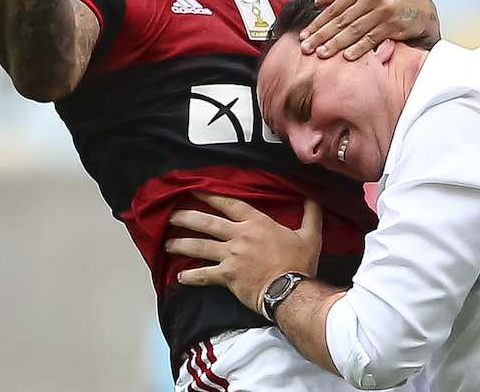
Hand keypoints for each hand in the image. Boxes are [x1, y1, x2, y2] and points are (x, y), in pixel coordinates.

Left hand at [166, 193, 322, 315]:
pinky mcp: (227, 276)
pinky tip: (179, 277)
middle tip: (170, 215)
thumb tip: (313, 197)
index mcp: (257, 223)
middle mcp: (240, 236)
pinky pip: (204, 275)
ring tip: (166, 243)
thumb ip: (310, 214)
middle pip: (207, 223)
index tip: (195, 190)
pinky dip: (191, 277)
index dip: (211, 196)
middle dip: (186, 217)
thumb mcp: (310, 235)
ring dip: (181, 244)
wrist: (291, 290)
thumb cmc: (300, 263)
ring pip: (200, 247)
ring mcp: (231, 256)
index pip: (230, 204)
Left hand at [300, 0, 440, 59]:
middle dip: (321, 36)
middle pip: (340, 20)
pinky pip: (372, 38)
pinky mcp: (394, 24)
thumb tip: (317, 1)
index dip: (316, 23)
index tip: (302, 36)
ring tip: (321, 54)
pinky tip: (346, 57)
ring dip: (336, 44)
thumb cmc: (386, 1)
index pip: (332, 8)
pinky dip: (358, 48)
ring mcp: (383, 10)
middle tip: (306, 49)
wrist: (420, 8)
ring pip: (354, 30)